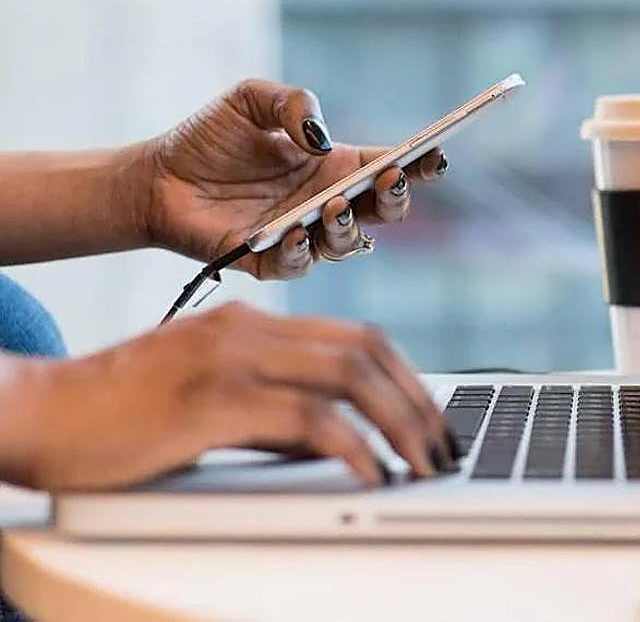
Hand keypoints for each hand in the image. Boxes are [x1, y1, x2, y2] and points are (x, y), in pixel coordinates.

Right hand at [0, 302, 456, 491]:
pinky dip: (352, 447)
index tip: (431, 417)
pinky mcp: (211, 401)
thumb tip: (336, 442)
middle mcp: (247, 330)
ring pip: (349, 377)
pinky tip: (371, 473)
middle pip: (366, 350)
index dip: (406, 376)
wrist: (36, 411)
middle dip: (417, 401)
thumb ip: (272, 411)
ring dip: (399, 423)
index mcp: (251, 323)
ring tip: (422, 464)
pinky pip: (306, 419)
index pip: (356, 335)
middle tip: (442, 446)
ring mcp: (230, 359)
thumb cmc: (117, 414)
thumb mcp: (209, 400)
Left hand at [140, 79, 446, 278]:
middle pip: (384, 212)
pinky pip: (298, 265)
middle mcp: (327, 203)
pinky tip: (295, 231)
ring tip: (334, 205)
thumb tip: (321, 138)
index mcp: (335, 166)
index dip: (419, 163)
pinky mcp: (268, 261)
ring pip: (349, 244)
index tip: (435, 153)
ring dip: (349, 227)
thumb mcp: (251, 99)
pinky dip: (302, 251)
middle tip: (390, 179)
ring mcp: (302, 235)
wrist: (155, 177)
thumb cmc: (208, 138)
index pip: (390, 167)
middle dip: (396, 198)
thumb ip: (293, 103)